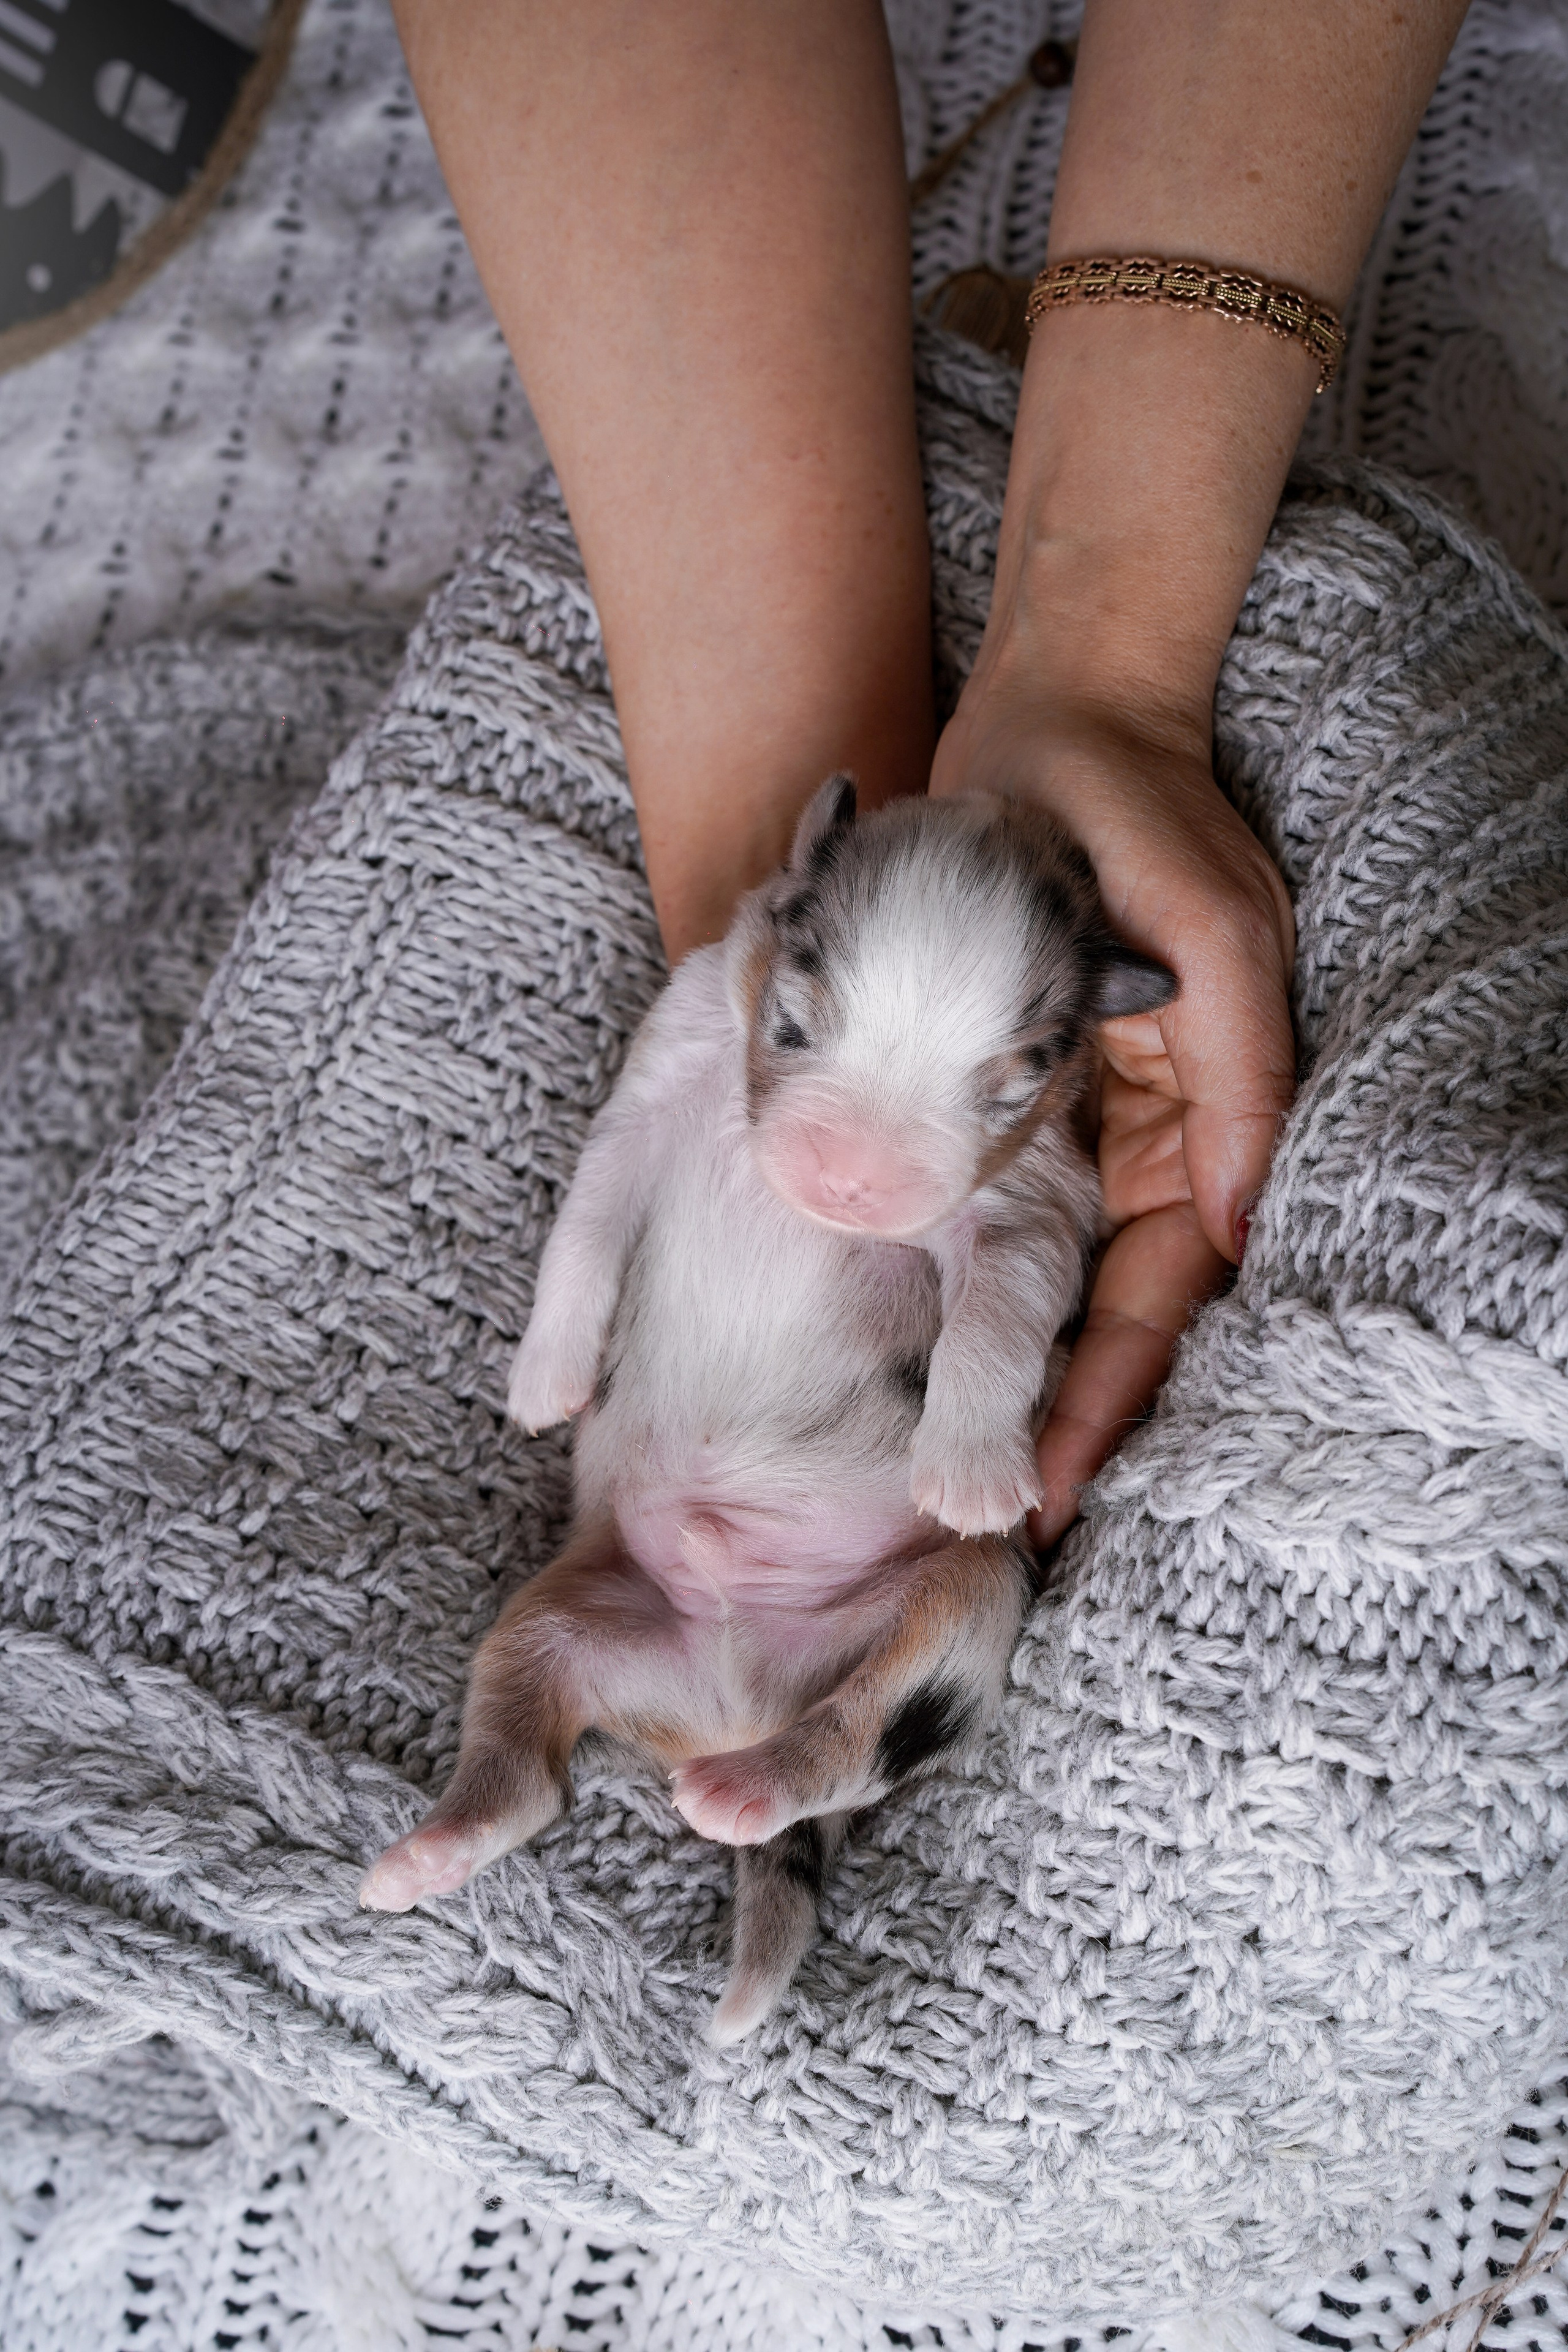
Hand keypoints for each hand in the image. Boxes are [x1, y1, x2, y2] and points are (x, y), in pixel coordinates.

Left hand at [930, 675, 1296, 1546]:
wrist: (1053, 726)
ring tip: (942, 1472)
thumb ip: (1239, 1080)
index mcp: (1204, 1125)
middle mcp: (1137, 1144)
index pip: (1165, 1289)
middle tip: (990, 1517)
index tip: (1055, 1478)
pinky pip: (974, 1209)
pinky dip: (947, 1285)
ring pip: (1034, 1283)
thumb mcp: (1215, 940)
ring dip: (996, 1374)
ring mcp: (1061, 1125)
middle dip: (1055, 1413)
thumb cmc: (1145, 822)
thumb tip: (1232, 1223)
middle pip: (1100, 1312)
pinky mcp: (991, 1092)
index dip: (1113, 1389)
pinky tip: (898, 1352)